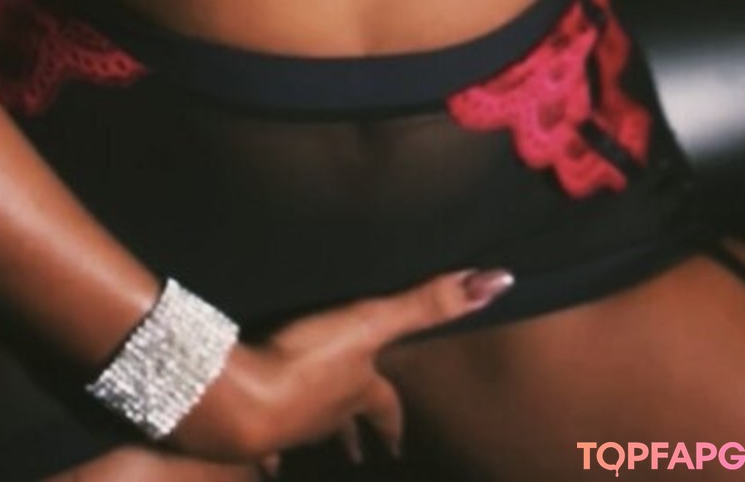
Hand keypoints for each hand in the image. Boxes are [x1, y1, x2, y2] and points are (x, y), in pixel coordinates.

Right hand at [173, 265, 513, 469]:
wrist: (245, 399)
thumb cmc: (310, 359)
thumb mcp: (371, 322)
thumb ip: (428, 302)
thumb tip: (499, 283)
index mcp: (358, 388)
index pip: (385, 403)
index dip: (394, 418)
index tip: (400, 441)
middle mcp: (329, 411)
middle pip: (348, 423)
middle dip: (357, 436)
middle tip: (362, 456)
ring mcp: (292, 423)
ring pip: (310, 431)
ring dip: (317, 436)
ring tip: (316, 446)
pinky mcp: (256, 428)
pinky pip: (265, 445)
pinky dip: (268, 453)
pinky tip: (266, 462)